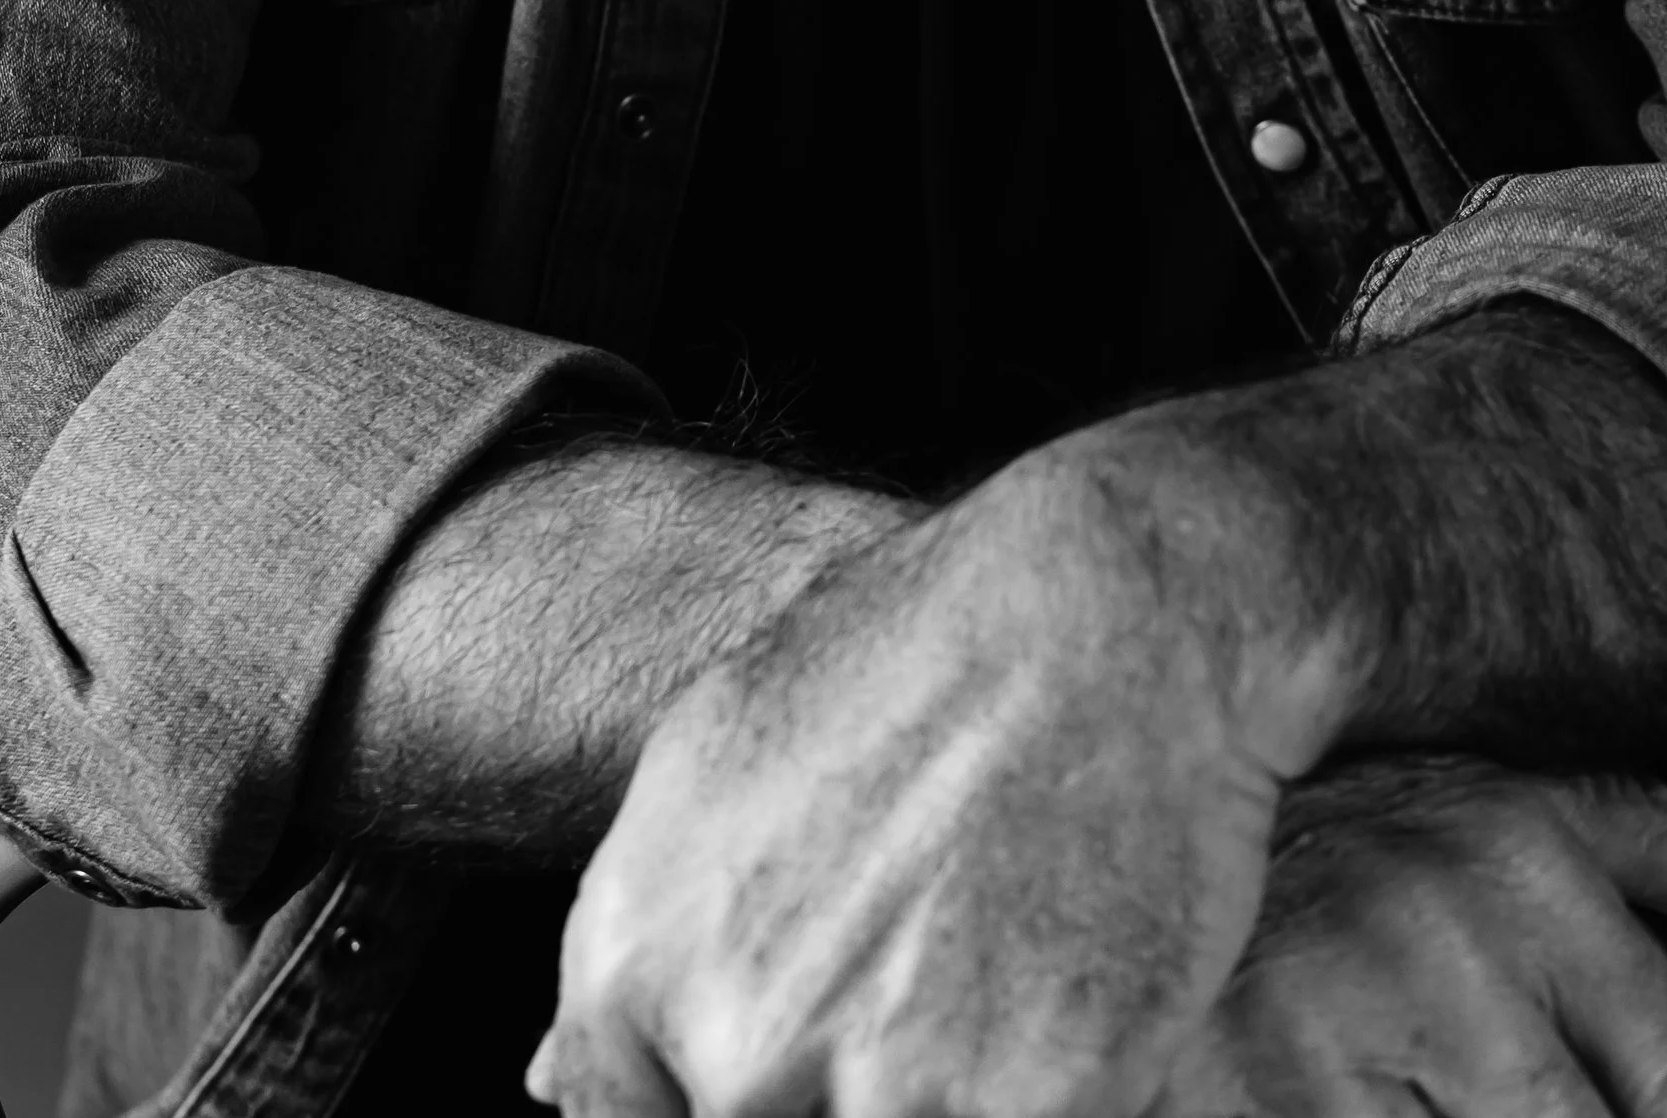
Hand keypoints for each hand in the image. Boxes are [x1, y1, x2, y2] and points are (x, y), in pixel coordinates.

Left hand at [526, 430, 1340, 1117]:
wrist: (1116, 600)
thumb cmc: (925, 646)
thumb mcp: (720, 745)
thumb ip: (644, 928)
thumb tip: (550, 1087)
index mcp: (639, 950)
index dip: (717, 1096)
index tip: (800, 1055)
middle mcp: (735, 1035)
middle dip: (830, 1086)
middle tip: (911, 971)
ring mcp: (879, 1083)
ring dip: (926, 1095)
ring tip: (981, 978)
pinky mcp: (1031, 1110)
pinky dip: (1037, 1096)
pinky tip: (1059, 1014)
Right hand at [1155, 757, 1666, 1117]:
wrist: (1128, 783)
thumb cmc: (1358, 827)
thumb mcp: (1513, 809)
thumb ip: (1662, 842)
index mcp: (1523, 875)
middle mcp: (1440, 952)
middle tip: (1516, 1108)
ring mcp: (1330, 1042)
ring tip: (1441, 1111)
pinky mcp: (1237, 1107)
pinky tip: (1379, 1116)